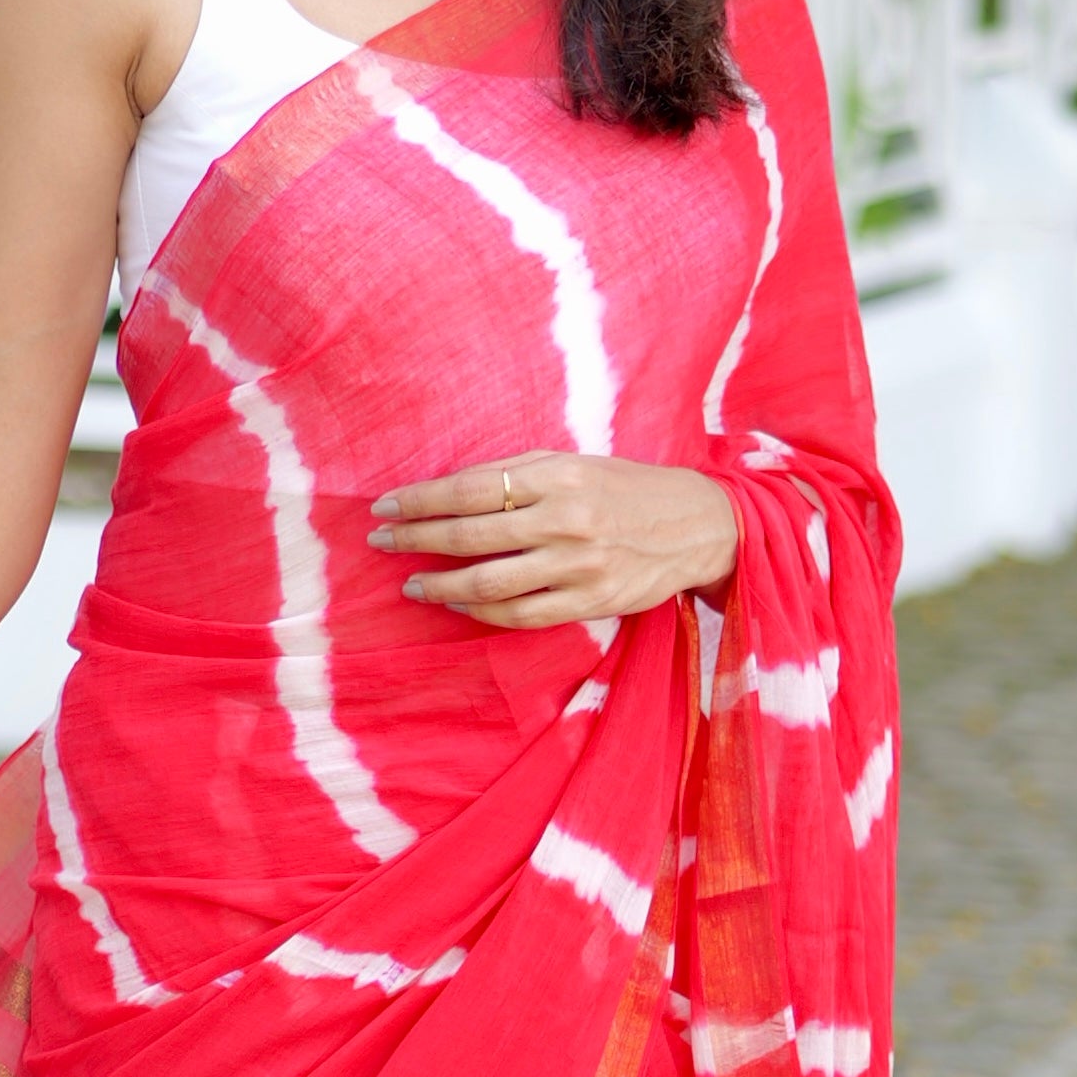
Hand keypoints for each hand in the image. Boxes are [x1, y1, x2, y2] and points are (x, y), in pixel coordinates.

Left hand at [370, 452, 739, 629]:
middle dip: (415, 538)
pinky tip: (458, 605)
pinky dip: (481, 612)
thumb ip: (518, 473)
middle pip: (470, 535)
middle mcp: (566, 519)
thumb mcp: (575, 462)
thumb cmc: (623, 488)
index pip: (470, 489)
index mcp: (558, 476)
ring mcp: (578, 565)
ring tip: (411, 584)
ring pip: (490, 582)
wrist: (695, 523)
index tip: (385, 507)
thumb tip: (448, 491)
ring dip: (440, 585)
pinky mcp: (591, 601)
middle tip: (381, 541)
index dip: (421, 500)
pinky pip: (521, 614)